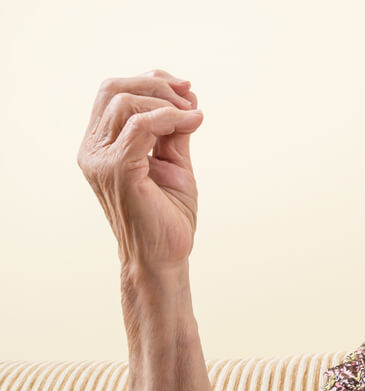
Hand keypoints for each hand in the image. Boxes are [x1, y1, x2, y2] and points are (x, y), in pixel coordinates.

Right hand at [78, 69, 203, 270]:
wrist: (165, 257)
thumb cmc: (167, 216)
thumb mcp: (174, 164)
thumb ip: (174, 132)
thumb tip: (188, 100)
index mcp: (102, 145)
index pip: (114, 93)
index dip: (151, 81)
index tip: (187, 90)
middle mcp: (94, 150)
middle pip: (114, 89)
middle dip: (156, 84)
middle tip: (189, 99)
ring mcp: (101, 160)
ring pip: (124, 102)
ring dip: (165, 102)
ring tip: (192, 116)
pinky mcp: (117, 171)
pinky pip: (139, 127)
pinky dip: (168, 117)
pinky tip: (192, 122)